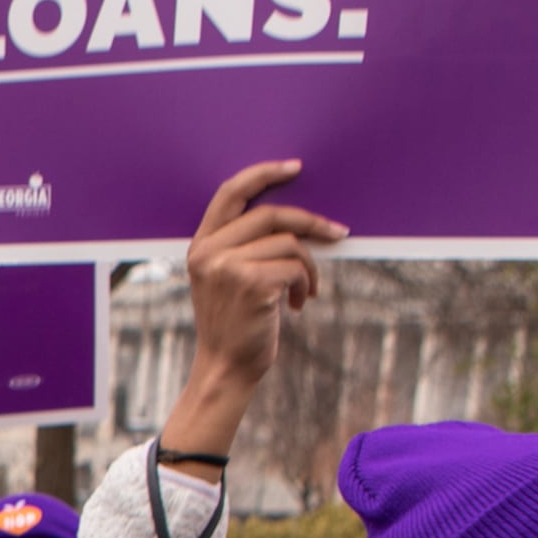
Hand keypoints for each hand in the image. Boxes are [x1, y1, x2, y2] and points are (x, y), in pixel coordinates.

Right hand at [160, 162, 346, 468]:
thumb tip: (297, 217)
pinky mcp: (251, 283)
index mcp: (200, 246)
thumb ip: (242, 246)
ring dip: (308, 266)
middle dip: (310, 222)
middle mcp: (209, 253)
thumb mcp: (226, 280)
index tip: (295, 168)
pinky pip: (295, 266)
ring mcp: (228, 267)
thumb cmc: (235, 325)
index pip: (230, 193)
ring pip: (288, 242)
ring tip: (306, 290)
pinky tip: (298, 304)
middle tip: (337, 233)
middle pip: (270, 215)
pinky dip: (306, 284)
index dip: (263, 174)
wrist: (226, 369)